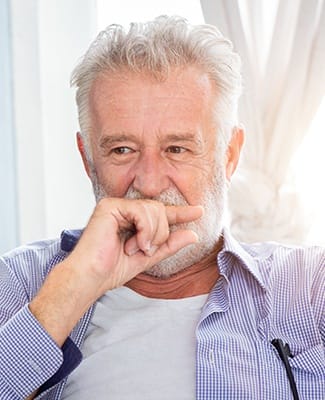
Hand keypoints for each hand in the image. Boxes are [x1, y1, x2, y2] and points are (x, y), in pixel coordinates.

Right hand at [66, 197, 202, 295]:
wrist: (91, 278)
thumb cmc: (112, 269)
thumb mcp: (149, 257)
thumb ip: (169, 245)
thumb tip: (193, 235)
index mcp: (133, 221)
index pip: (161, 213)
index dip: (181, 212)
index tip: (199, 211)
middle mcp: (125, 210)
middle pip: (160, 210)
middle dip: (161, 233)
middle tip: (146, 250)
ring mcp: (117, 206)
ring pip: (154, 210)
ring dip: (152, 235)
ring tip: (137, 249)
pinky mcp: (110, 205)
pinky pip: (142, 211)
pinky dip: (144, 230)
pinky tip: (134, 244)